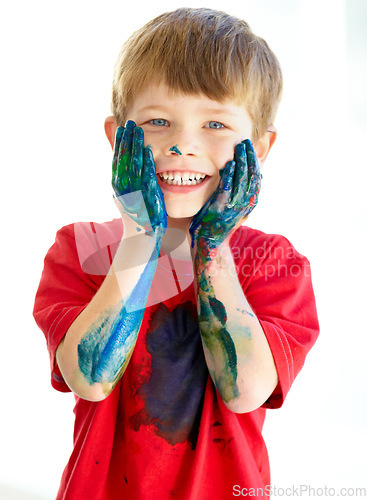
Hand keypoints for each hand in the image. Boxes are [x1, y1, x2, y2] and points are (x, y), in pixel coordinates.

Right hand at [112, 120, 166, 238]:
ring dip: (135, 145)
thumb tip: (123, 167)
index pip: (117, 159)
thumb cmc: (138, 217)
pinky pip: (145, 177)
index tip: (122, 127)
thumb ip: (127, 181)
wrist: (142, 238)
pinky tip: (149, 151)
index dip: (119, 142)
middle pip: (123, 158)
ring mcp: (132, 192)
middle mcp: (122, 188)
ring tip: (138, 129)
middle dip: (126, 139)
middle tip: (130, 122)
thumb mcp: (129, 196)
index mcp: (117, 186)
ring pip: (132, 164)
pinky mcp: (145, 198)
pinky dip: (146, 163)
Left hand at [189, 139, 260, 257]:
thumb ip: (241, 191)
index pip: (257, 177)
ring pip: (241, 180)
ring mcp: (233, 207)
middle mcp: (245, 205)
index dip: (255, 160)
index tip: (250, 147)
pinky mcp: (220, 209)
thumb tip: (253, 176)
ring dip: (241, 162)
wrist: (209, 243)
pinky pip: (226, 189)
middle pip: (251, 176)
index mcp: (250, 203)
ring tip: (238, 148)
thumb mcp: (235, 207)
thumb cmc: (218, 222)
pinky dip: (228, 176)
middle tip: (245, 142)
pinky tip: (227, 164)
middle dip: (249, 157)